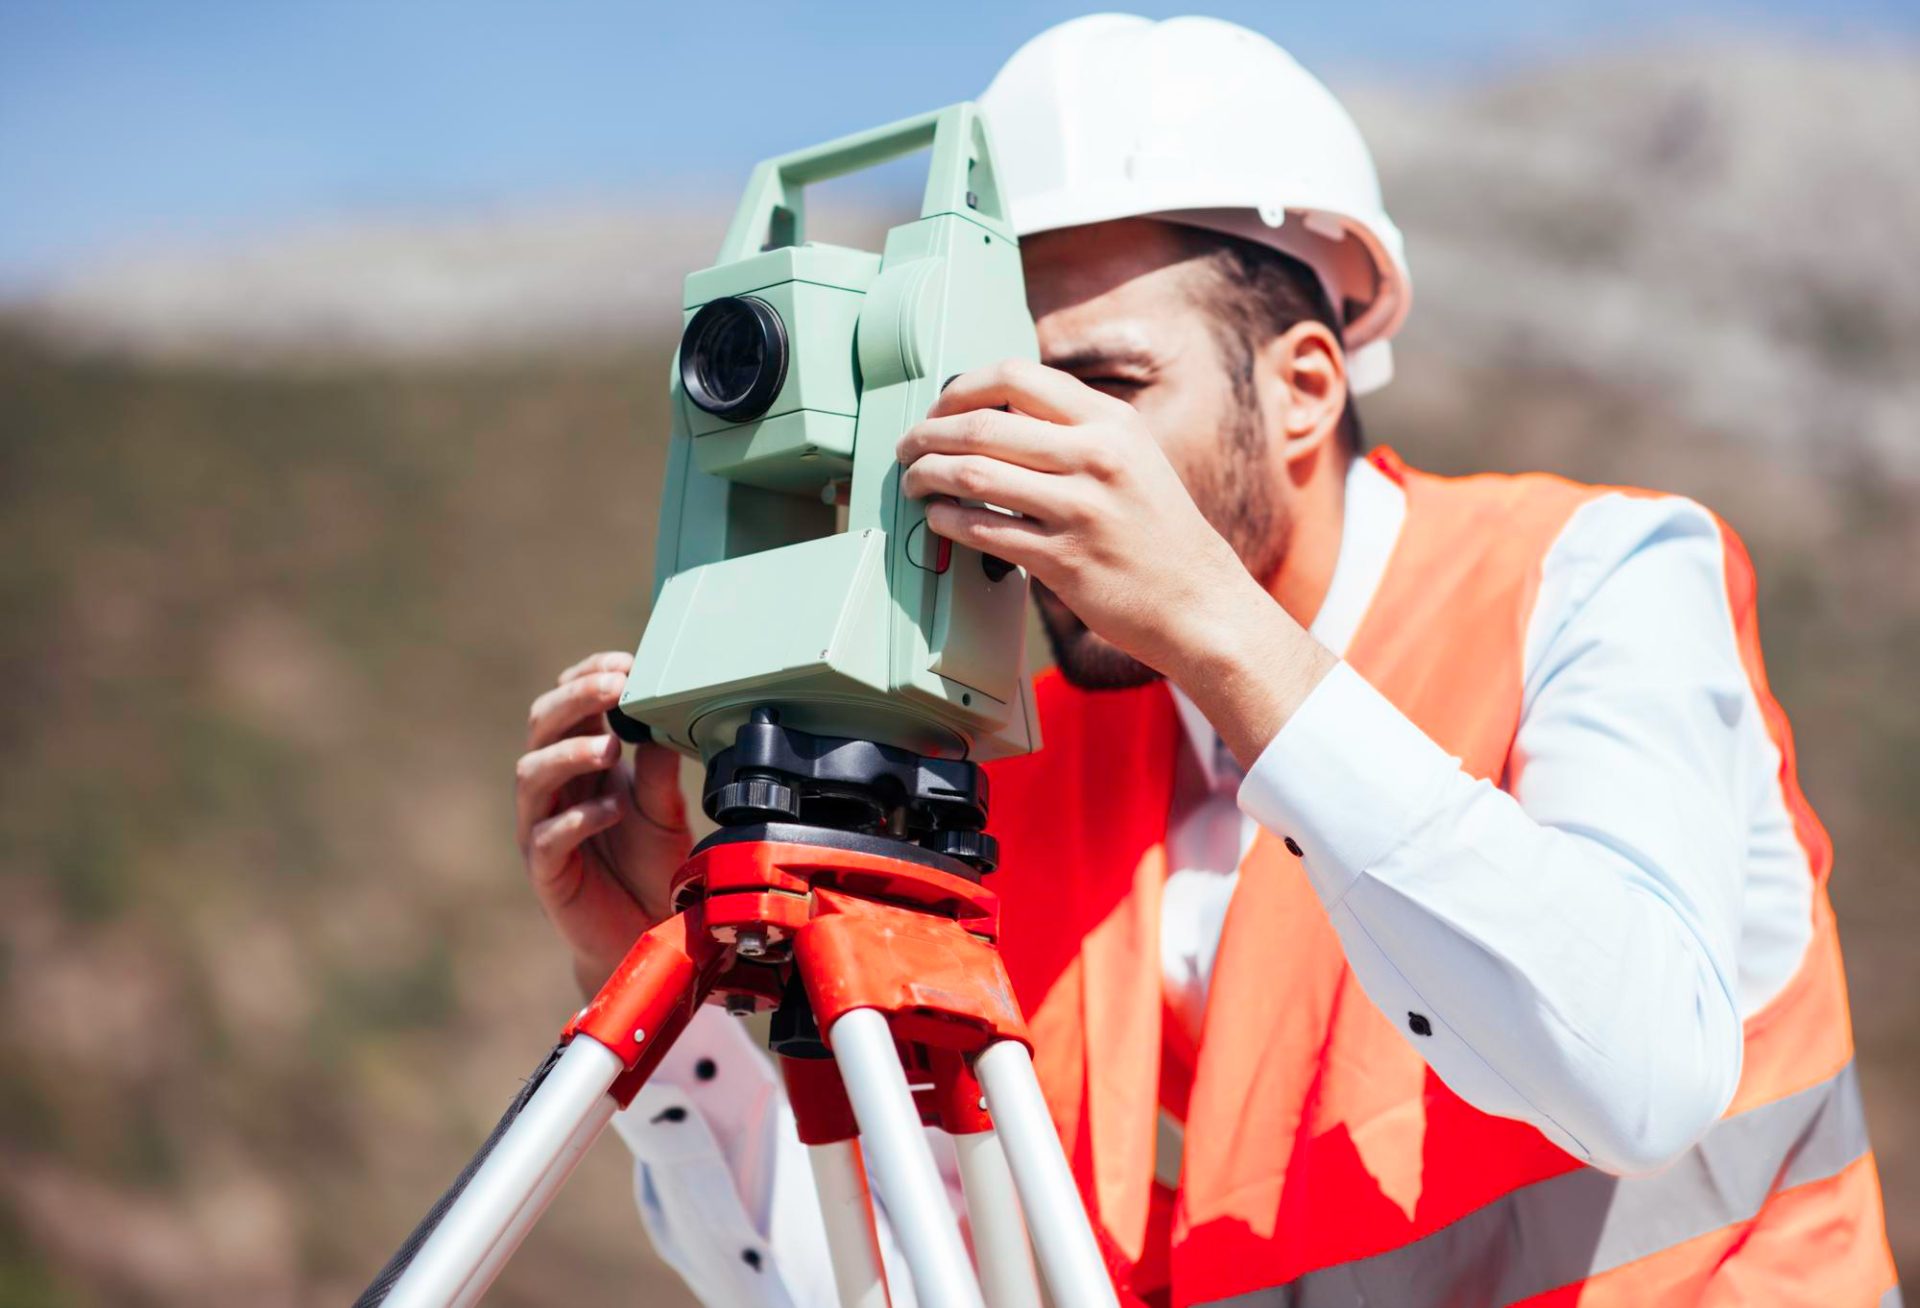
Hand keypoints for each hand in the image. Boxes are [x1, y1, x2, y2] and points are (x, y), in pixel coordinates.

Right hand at [515, 651, 690, 997]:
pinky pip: (545, 837)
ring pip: (532, 775)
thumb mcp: (665, 808)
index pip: (570, 704)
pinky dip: (576, 818)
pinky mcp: (546, 870)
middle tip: (614, 688)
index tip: (626, 662)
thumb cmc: (651, 863)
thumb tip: (667, 716)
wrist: (647, 931)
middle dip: (575, 700)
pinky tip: (610, 809)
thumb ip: (661, 768)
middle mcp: (556, 787)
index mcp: (581, 760)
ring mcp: (543, 826)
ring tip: (611, 748)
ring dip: (570, 753)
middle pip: (543, 727)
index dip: (589, 677)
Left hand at [896, 358, 1333, 764]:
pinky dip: (948, 522)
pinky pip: (984, 531)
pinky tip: (938, 519)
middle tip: (909, 447)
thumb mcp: (1132, 456)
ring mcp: (1080, 509)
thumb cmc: (1160, 532)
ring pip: (974, 476)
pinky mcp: (1064, 560)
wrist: (1199, 600)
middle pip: (983, 425)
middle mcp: (1096, 457)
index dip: (962, 387)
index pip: (1017, 376)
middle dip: (929, 434)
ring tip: (914, 482)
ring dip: (928, 477)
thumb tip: (995, 416)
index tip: (940, 406)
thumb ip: (1074, 430)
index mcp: (1110, 422)